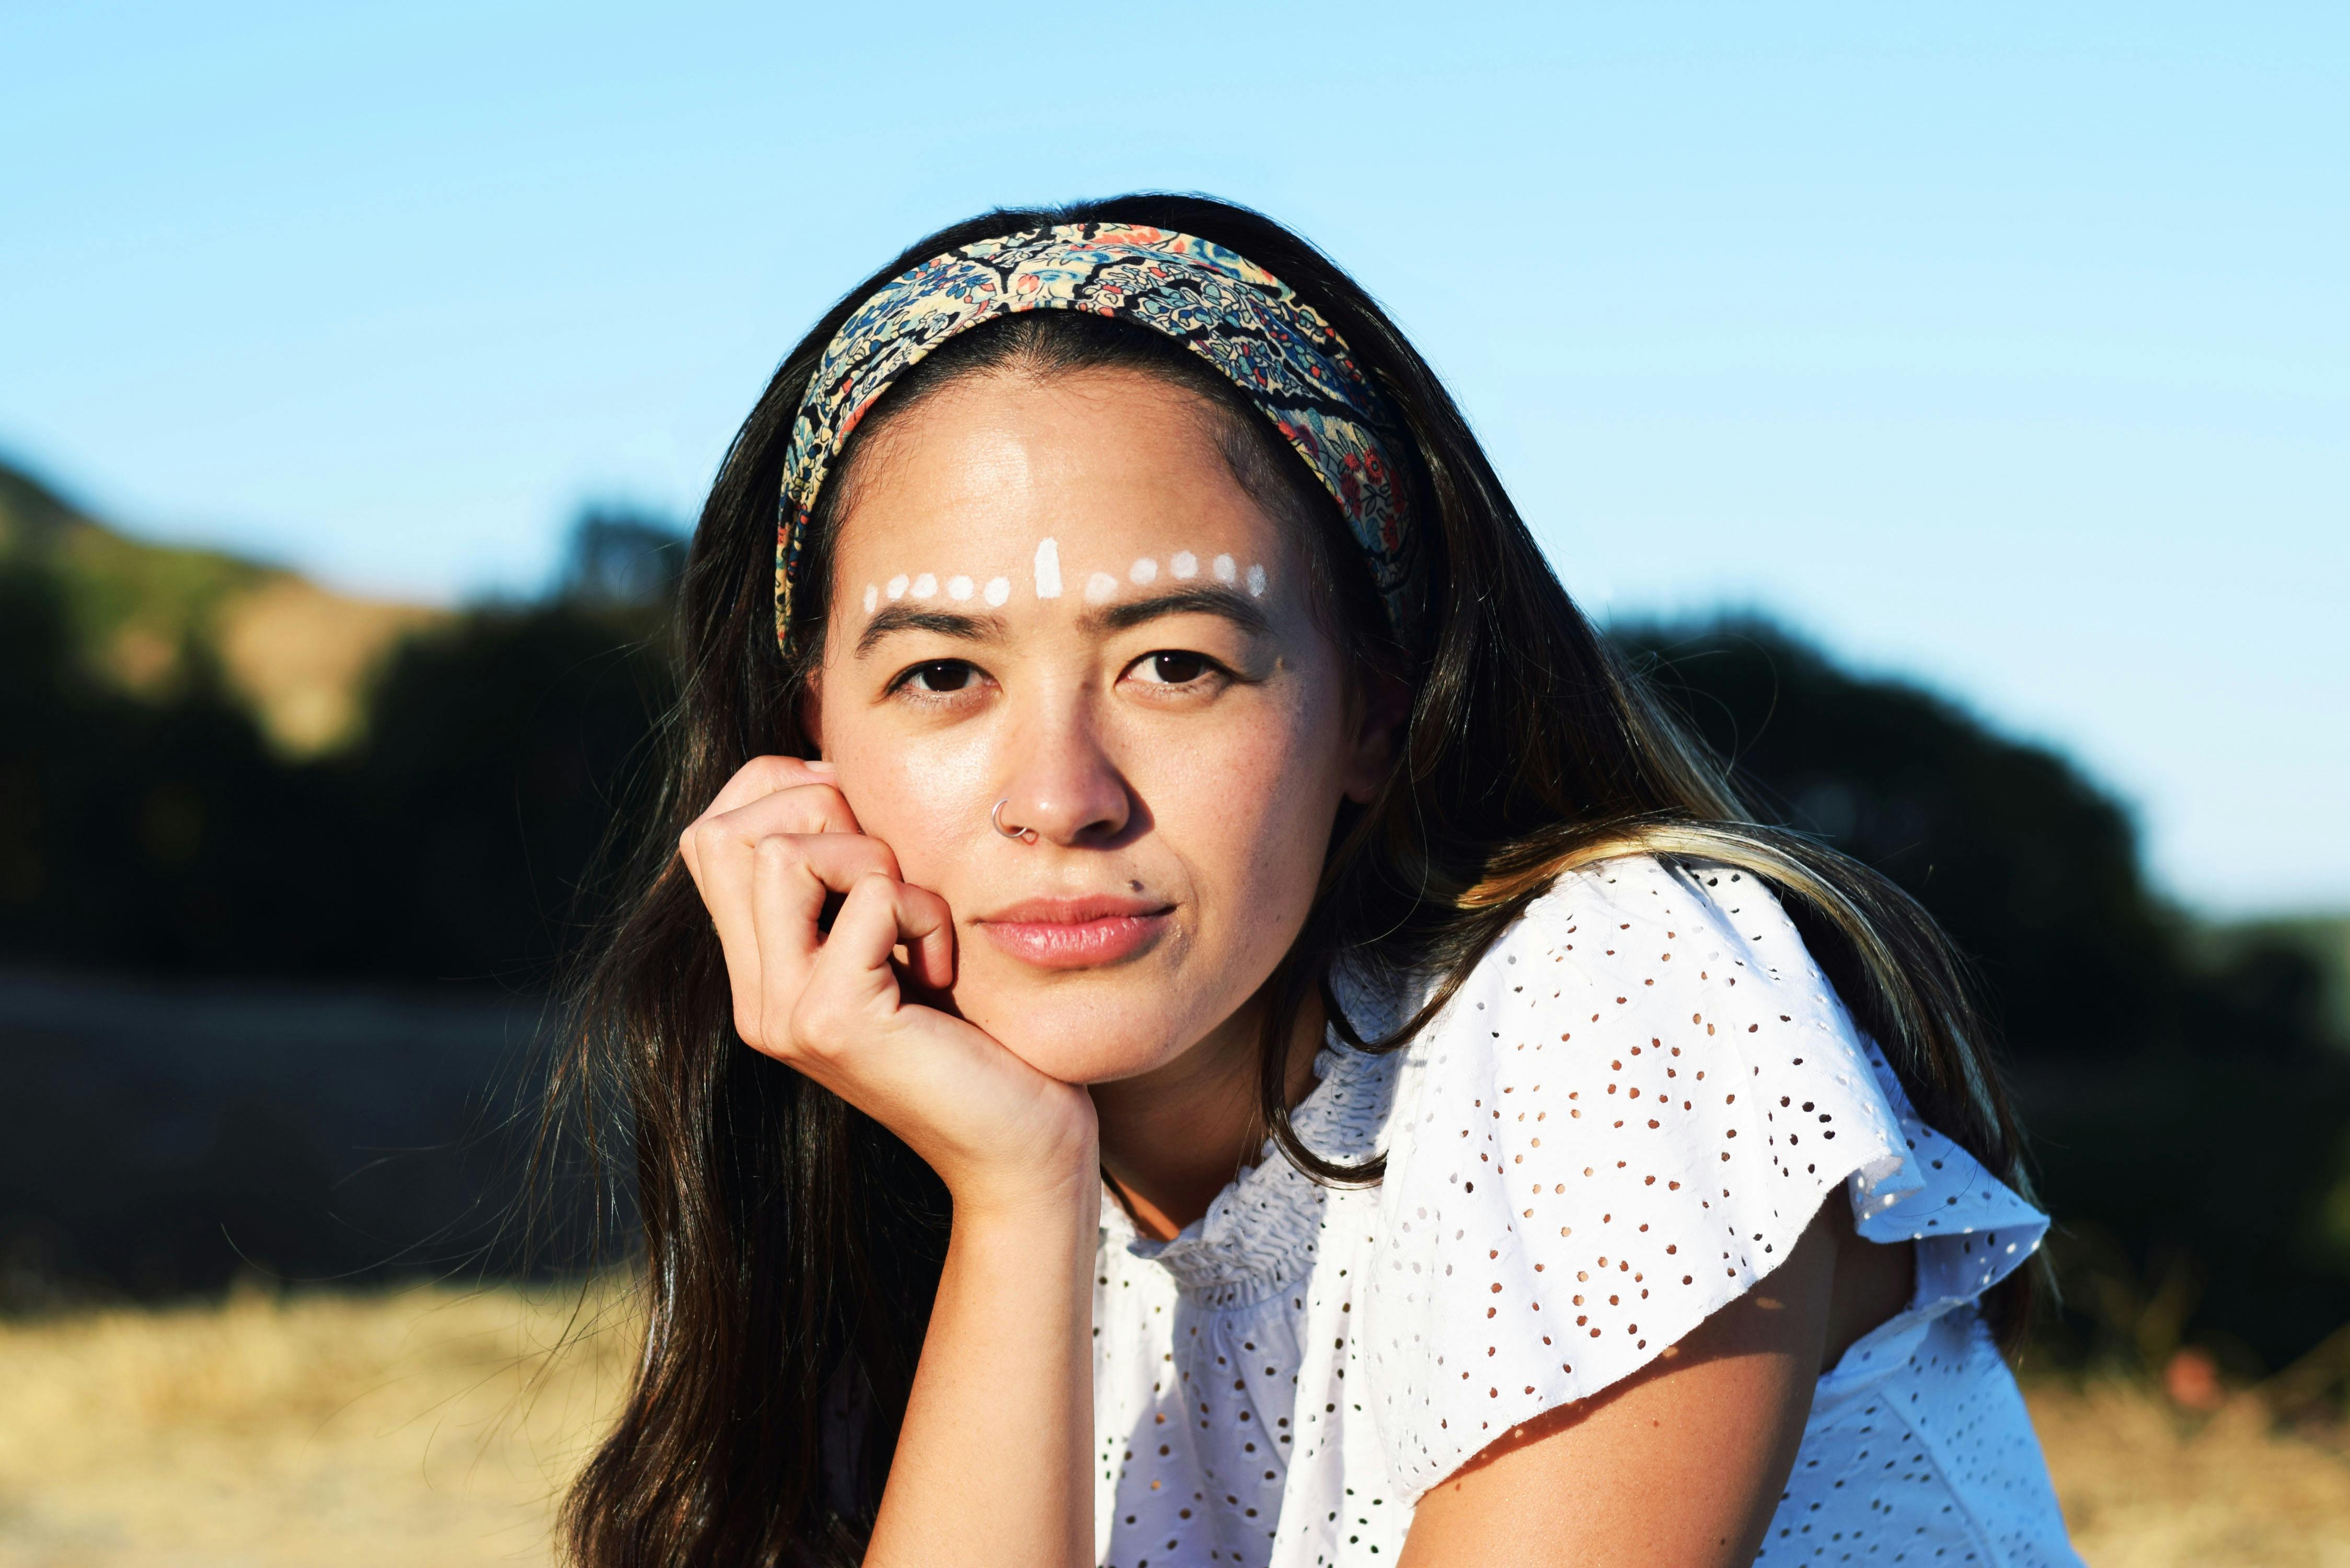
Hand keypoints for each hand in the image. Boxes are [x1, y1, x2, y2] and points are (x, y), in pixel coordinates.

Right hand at [678, 755, 1097, 1213]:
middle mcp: (755, 997)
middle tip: (894, 871)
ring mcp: (783, 1013)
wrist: (1020, 1148)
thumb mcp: (900, 939)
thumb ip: (852, 877)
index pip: (712, 834)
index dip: (784, 796)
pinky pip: (873, 896)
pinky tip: (944, 968)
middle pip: (725, 833)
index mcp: (762, 973)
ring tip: (918, 922)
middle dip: (822, 814)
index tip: (865, 829)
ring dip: (873, 859)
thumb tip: (833, 766)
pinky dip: (924, 910)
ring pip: (779, 852)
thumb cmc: (981, 1036)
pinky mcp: (833, 1021)